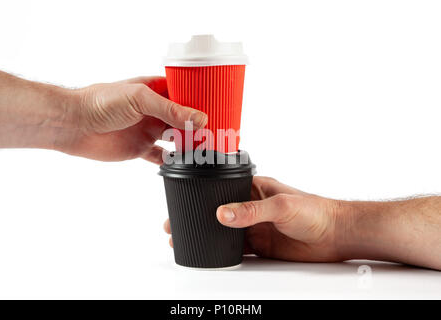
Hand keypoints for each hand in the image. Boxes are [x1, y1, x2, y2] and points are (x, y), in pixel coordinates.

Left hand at [0, 69, 206, 163]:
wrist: (74, 124)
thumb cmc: (101, 102)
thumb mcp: (140, 98)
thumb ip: (170, 109)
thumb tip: (199, 119)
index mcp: (155, 90)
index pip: (186, 95)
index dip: (202, 103)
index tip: (220, 111)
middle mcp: (154, 110)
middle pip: (184, 119)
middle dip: (200, 127)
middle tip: (219, 136)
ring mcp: (148, 130)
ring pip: (176, 139)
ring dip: (190, 145)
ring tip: (208, 151)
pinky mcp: (139, 149)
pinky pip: (161, 157)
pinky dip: (173, 162)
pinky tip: (185, 166)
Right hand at [164, 176, 344, 261]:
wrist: (335, 235)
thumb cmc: (315, 210)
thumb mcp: (281, 206)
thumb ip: (251, 211)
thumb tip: (222, 213)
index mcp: (255, 188)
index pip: (222, 189)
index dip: (203, 196)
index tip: (184, 202)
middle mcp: (252, 206)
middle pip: (218, 212)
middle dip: (198, 217)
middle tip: (174, 225)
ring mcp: (255, 226)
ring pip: (224, 231)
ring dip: (207, 235)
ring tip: (186, 239)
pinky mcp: (261, 244)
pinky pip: (236, 248)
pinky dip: (222, 251)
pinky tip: (210, 253)